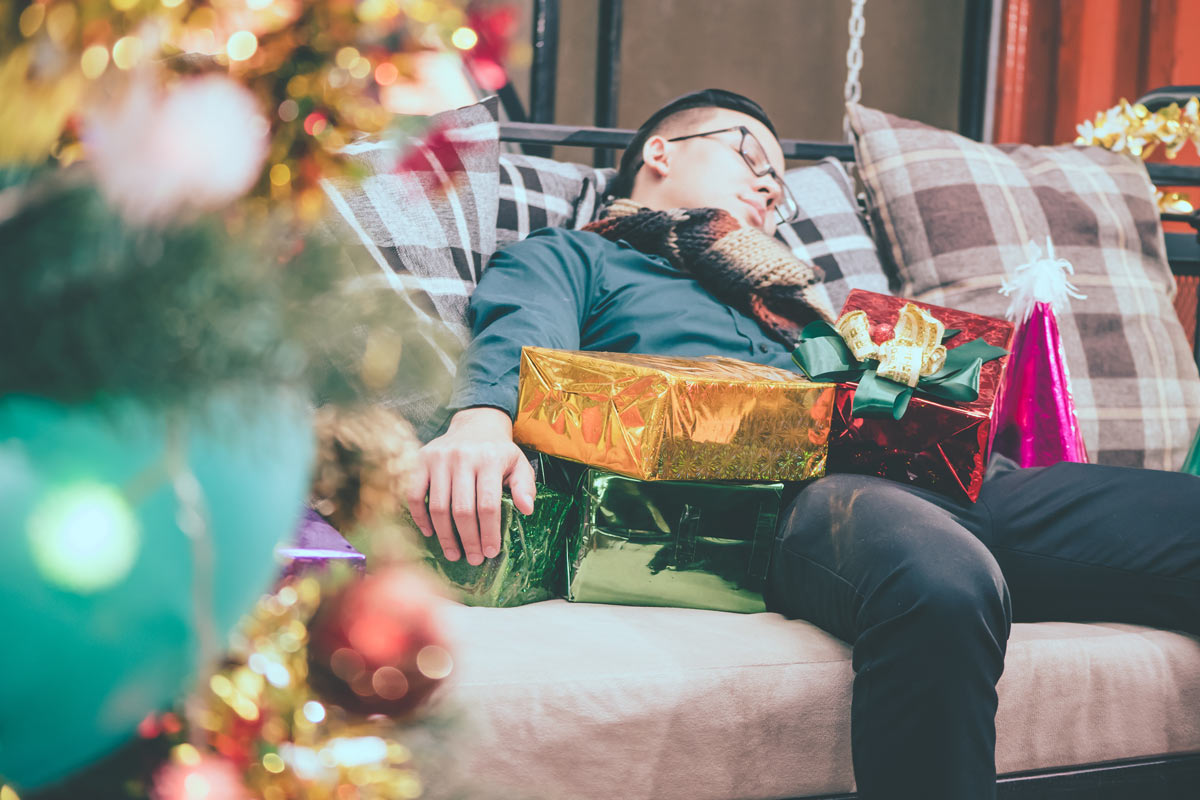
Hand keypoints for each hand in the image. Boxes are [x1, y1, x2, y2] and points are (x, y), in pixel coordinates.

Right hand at [406, 407, 535, 564]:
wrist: (475, 423)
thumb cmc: (498, 451)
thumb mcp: (519, 464)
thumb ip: (524, 486)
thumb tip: (527, 510)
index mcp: (490, 459)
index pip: (488, 504)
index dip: (489, 532)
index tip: (491, 552)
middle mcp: (463, 457)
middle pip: (463, 510)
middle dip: (468, 539)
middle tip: (473, 559)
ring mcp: (439, 458)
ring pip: (439, 506)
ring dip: (445, 536)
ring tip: (454, 554)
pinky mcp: (421, 460)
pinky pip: (415, 494)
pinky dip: (420, 517)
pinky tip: (430, 533)